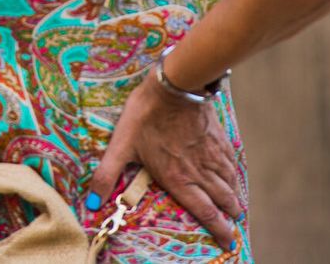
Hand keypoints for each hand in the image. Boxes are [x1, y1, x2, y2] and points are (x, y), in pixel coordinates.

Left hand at [88, 70, 241, 250]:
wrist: (174, 86)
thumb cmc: (145, 115)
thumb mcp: (121, 145)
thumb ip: (107, 174)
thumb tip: (92, 201)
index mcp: (178, 178)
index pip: (204, 211)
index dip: (217, 229)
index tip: (227, 242)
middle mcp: (200, 171)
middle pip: (222, 201)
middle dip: (228, 217)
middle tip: (233, 229)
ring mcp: (212, 154)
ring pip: (229, 183)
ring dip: (234, 199)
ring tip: (237, 209)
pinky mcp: (218, 138)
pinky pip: (232, 163)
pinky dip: (236, 176)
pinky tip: (234, 177)